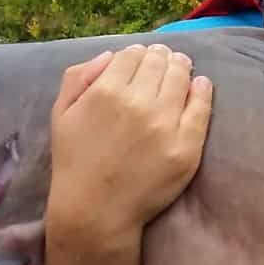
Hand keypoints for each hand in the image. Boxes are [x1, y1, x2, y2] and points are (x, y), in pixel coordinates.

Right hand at [47, 44, 213, 244]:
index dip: (137, 53)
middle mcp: (138, 104)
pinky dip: (202, 90)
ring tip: (182, 67)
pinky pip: (201, 108)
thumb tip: (110, 54)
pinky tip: (200, 85)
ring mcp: (165, 126)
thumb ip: (78, 77)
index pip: (131, 55)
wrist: (96, 211)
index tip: (141, 57)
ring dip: (181, 67)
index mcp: (106, 92)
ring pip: (181, 78)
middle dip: (161, 56)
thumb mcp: (61, 114)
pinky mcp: (186, 147)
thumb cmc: (75, 161)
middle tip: (165, 57)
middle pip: (159, 63)